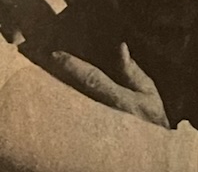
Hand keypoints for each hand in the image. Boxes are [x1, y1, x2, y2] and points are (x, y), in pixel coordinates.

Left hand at [51, 43, 168, 128]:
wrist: (151, 151)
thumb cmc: (152, 119)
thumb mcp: (148, 92)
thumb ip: (132, 71)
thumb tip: (120, 48)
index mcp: (118, 100)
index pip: (91, 79)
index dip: (73, 65)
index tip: (56, 54)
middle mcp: (101, 115)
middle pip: (71, 93)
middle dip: (56, 77)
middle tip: (42, 62)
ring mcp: (91, 128)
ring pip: (68, 106)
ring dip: (57, 90)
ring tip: (45, 76)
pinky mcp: (86, 138)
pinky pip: (70, 119)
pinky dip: (63, 105)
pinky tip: (56, 97)